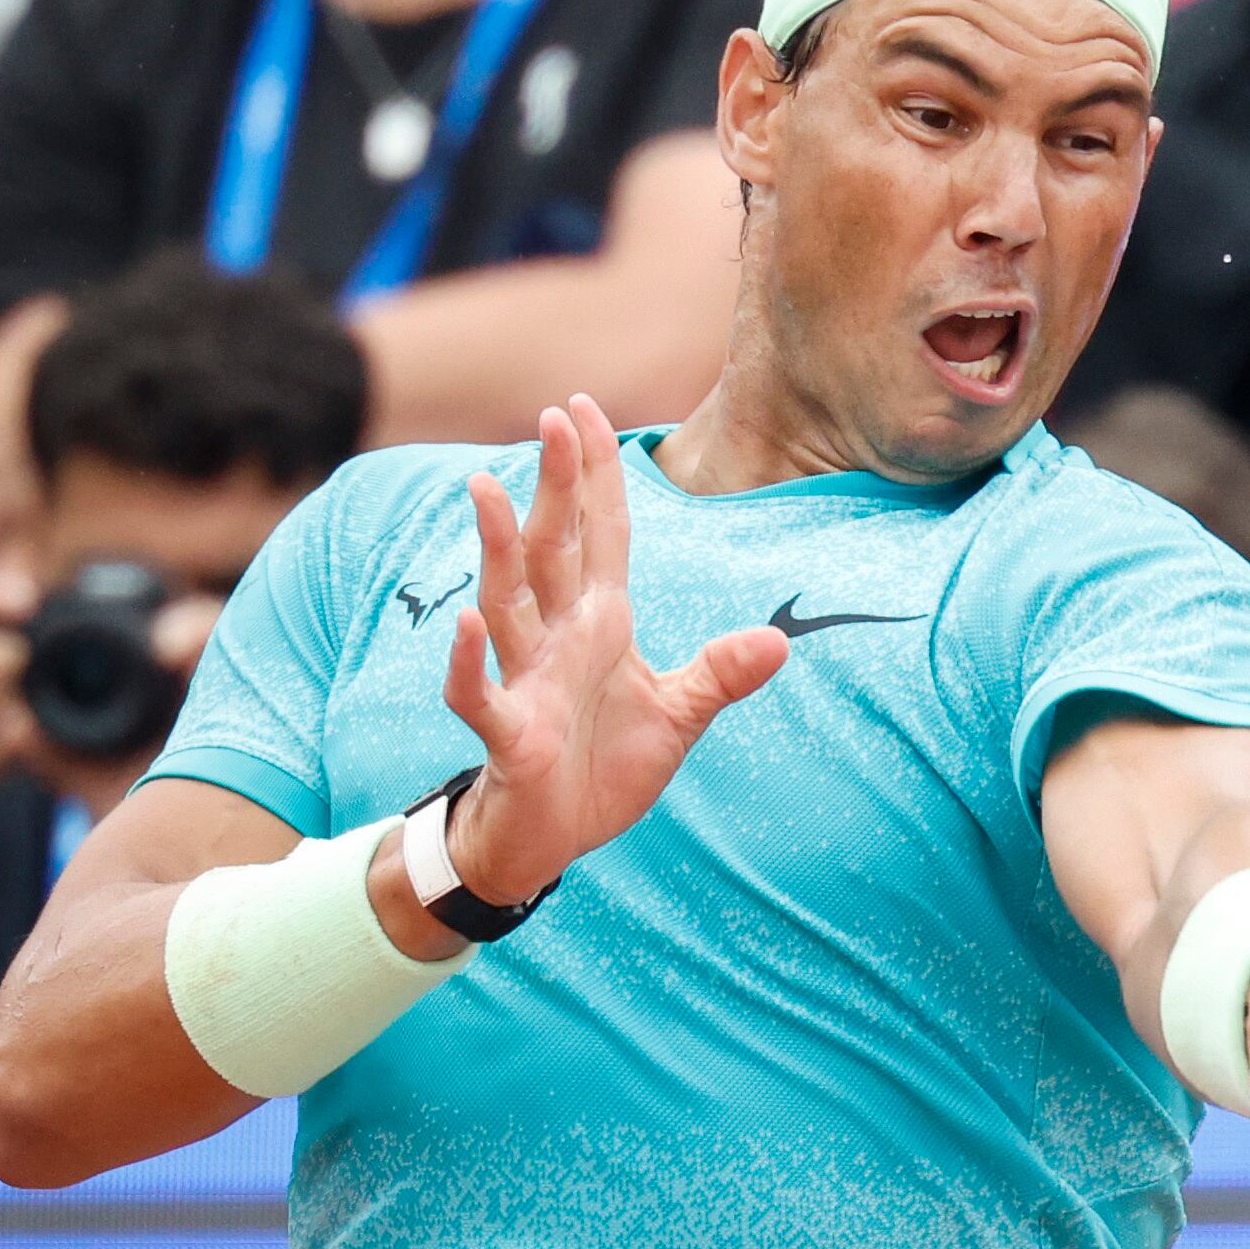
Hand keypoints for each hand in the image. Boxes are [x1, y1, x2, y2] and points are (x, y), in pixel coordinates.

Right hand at [429, 397, 788, 907]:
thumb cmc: (604, 766)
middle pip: (555, 549)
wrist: (553, 838)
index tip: (585, 410)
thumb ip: (721, 674)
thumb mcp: (679, 715)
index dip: (597, 476)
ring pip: (508, 602)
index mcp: (601, 624)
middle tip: (553, 416)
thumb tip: (778, 641)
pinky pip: (481, 694)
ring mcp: (528, 682)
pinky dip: (473, 661)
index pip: (602, 536)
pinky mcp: (510, 734)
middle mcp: (559, 640)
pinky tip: (471, 623)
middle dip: (556, 486)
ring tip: (487, 487)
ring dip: (498, 548)